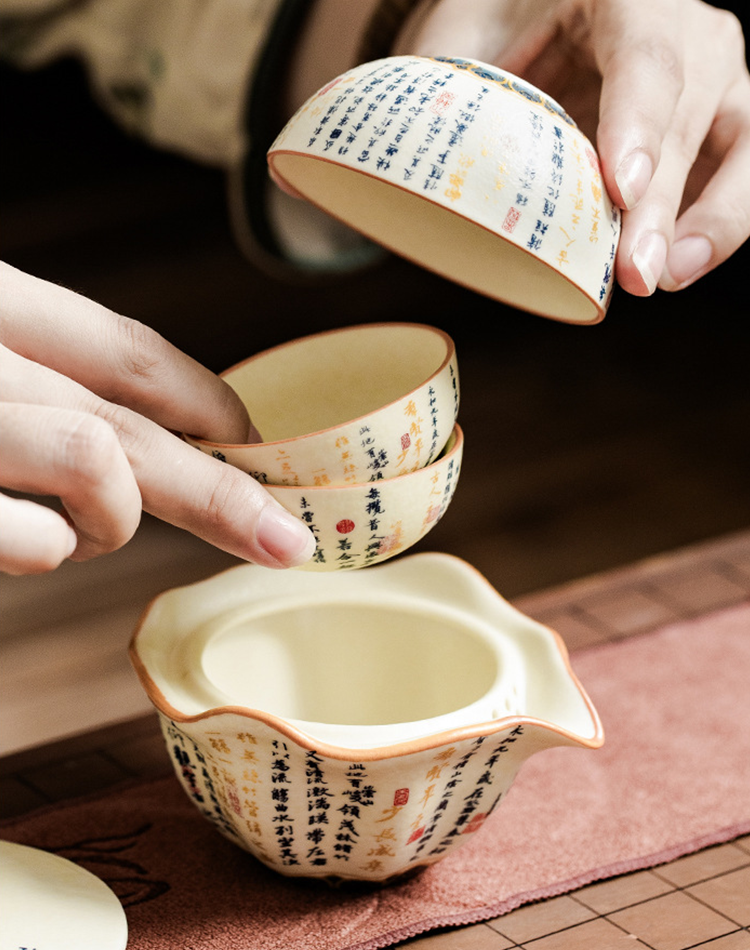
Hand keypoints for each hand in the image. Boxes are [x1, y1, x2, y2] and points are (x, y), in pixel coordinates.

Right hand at [0, 262, 315, 574]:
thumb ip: (47, 376)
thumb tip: (154, 435)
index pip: (133, 351)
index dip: (213, 407)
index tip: (258, 452)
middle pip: (138, 417)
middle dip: (227, 492)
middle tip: (287, 541)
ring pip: (97, 459)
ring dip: (111, 521)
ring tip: (78, 538)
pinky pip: (36, 539)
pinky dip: (49, 553)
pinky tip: (26, 549)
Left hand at [398, 0, 749, 295]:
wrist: (533, 21)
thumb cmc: (499, 26)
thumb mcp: (465, 36)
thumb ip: (444, 86)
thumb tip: (393, 166)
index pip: (646, 55)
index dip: (638, 124)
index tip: (620, 187)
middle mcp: (685, 28)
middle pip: (687, 116)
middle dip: (662, 204)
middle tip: (635, 271)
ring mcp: (712, 77)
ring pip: (735, 147)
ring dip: (705, 221)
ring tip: (662, 277)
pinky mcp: (719, 125)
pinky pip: (735, 175)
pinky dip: (710, 225)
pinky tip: (676, 266)